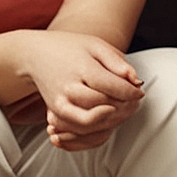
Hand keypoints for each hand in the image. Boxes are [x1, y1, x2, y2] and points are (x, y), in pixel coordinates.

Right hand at [17, 31, 144, 144]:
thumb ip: (118, 63)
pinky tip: (103, 120)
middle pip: (104, 107)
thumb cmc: (70, 48)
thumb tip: (136, 81)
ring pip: (90, 124)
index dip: (131, 93)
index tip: (139, 92)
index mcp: (83, 68)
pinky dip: (92, 130)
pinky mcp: (55, 113)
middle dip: (123, 108)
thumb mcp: (97, 46)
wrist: (37, 55)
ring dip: (110, 121)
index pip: (113, 87)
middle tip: (133, 103)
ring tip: (120, 111)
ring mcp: (60, 103)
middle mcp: (69, 88)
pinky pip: (76, 130)